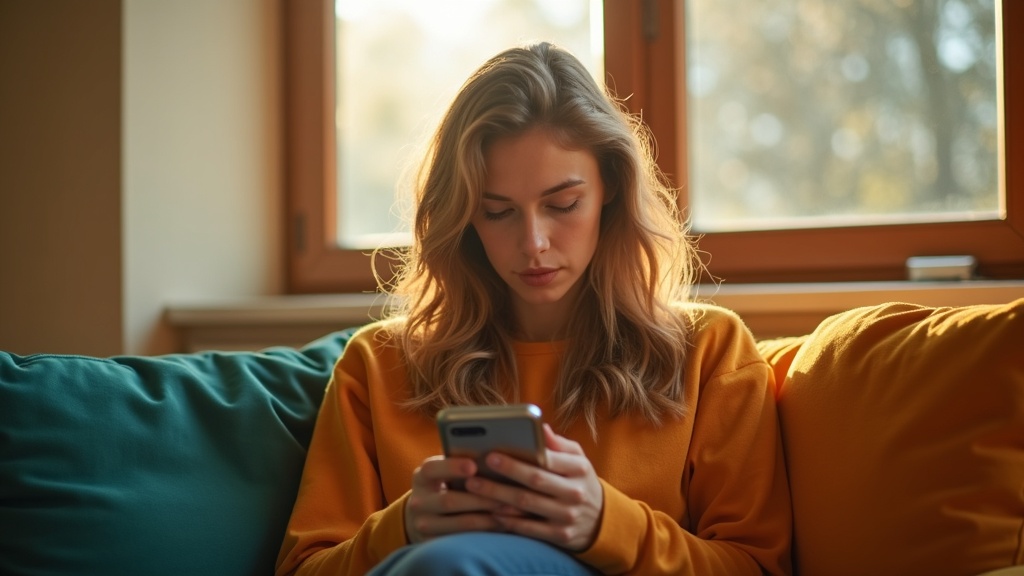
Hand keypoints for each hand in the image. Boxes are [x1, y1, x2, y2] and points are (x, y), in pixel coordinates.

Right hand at [404, 455, 504, 542]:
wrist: (424, 514)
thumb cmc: (445, 485)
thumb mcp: (444, 473)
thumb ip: (461, 465)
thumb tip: (493, 457)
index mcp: (421, 477)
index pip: (432, 469)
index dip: (452, 467)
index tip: (474, 466)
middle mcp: (418, 502)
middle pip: (449, 501)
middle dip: (481, 499)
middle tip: (507, 495)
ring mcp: (423, 526)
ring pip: (460, 525)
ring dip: (488, 519)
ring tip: (511, 512)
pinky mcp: (434, 544)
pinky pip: (463, 542)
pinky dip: (485, 534)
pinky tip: (502, 526)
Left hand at [464, 424, 603, 550]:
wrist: (602, 521)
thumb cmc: (580, 482)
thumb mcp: (578, 459)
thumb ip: (558, 444)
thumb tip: (540, 427)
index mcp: (579, 468)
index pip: (548, 460)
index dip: (519, 457)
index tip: (493, 452)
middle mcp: (574, 492)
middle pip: (534, 481)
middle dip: (504, 474)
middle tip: (476, 469)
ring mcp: (567, 516)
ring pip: (527, 504)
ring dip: (498, 496)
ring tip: (474, 487)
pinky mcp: (560, 535)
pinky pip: (529, 528)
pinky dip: (508, 520)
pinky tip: (490, 512)